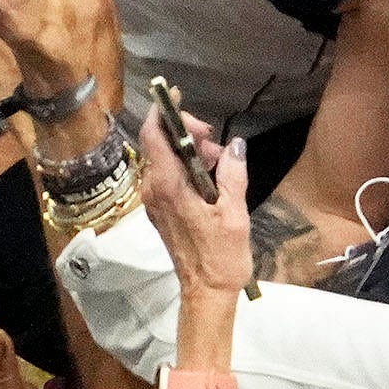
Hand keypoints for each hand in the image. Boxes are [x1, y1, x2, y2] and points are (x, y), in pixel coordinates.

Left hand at [139, 110, 253, 294]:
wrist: (205, 292)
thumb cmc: (221, 256)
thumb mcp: (234, 212)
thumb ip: (232, 174)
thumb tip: (234, 145)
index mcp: (168, 186)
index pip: (154, 136)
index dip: (162, 111)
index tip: (177, 96)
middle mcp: (154, 189)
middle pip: (160, 143)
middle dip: (187, 134)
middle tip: (216, 145)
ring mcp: (154, 200)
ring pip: (166, 159)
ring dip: (191, 153)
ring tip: (220, 166)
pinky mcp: (160, 209)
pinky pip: (169, 176)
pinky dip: (187, 168)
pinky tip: (211, 180)